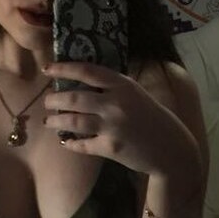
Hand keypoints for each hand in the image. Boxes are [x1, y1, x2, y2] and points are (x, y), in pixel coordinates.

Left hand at [42, 60, 199, 181]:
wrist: (171, 149)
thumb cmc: (154, 118)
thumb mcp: (137, 94)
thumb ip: (114, 88)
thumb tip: (81, 83)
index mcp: (123, 85)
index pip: (87, 71)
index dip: (63, 68)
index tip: (47, 69)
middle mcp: (116, 103)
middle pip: (74, 98)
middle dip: (54, 99)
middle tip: (48, 101)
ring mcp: (112, 127)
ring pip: (73, 121)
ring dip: (56, 121)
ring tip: (49, 122)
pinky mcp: (110, 148)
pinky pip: (82, 145)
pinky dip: (71, 143)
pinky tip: (66, 141)